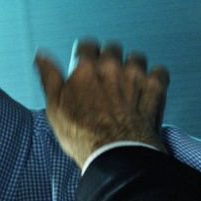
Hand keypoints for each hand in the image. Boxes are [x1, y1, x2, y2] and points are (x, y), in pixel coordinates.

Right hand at [35, 39, 169, 170]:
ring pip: (137, 58)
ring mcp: (135, 76)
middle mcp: (111, 67)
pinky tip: (148, 90)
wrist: (116, 155)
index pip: (86, 45)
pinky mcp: (155, 89)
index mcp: (86, 68)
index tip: (86, 66)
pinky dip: (155, 79)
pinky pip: (160, 72)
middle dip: (109, 60)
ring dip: (132, 67)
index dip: (86, 56)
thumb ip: (50, 77)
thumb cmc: (84, 136)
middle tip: (106, 80)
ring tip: (128, 85)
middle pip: (112, 49)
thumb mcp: (56, 108)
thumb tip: (41, 56)